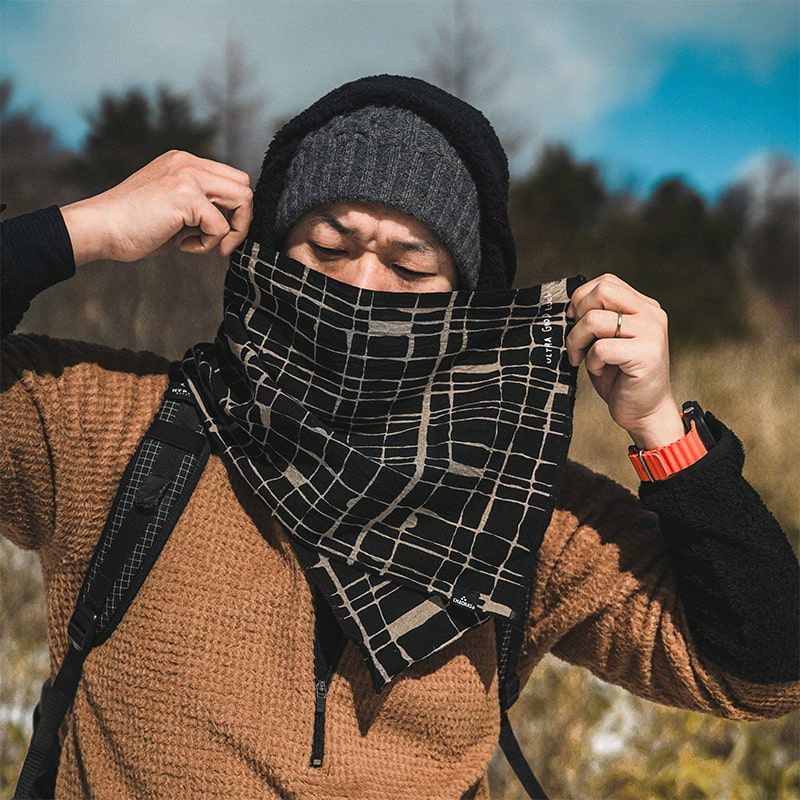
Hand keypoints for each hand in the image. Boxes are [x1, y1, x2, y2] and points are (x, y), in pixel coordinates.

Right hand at [59, 150, 253, 265]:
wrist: (99, 228)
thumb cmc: (132, 226)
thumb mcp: (173, 209)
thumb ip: (200, 208)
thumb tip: (230, 222)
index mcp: (184, 163)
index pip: (231, 179)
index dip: (234, 210)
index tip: (219, 234)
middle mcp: (188, 163)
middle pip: (244, 185)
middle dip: (241, 219)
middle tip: (222, 243)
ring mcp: (187, 175)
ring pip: (243, 199)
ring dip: (231, 231)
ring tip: (204, 245)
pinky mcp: (186, 195)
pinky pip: (220, 226)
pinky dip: (207, 244)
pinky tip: (182, 245)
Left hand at [565, 273, 684, 449]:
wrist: (646, 412)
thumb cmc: (621, 378)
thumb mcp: (606, 340)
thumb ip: (597, 318)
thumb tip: (568, 308)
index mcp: (644, 307)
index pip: (607, 282)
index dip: (581, 298)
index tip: (573, 321)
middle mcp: (651, 315)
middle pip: (602, 291)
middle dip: (578, 314)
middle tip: (576, 338)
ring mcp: (651, 333)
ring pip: (594, 320)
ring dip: (577, 341)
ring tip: (581, 358)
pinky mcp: (646, 354)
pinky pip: (601, 347)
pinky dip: (590, 361)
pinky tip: (597, 370)